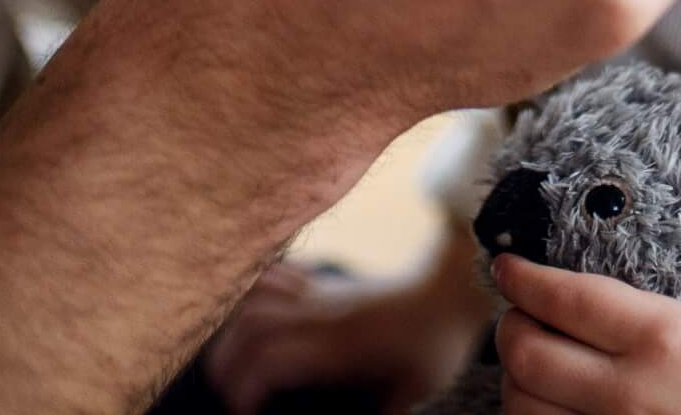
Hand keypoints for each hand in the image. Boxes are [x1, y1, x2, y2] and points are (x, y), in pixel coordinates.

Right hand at [206, 257, 490, 414]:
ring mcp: (321, 294)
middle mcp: (320, 313)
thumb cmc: (437, 343)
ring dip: (233, 331)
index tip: (244, 413)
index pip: (270, 358)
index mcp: (339, 344)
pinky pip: (274, 278)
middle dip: (225, 364)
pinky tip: (253, 322)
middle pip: (249, 326)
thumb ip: (383, 413)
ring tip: (232, 364)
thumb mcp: (415, 391)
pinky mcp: (325, 285)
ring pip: (254, 299)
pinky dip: (252, 298)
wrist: (455, 285)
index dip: (244, 389)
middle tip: (230, 396)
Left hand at [490, 158, 680, 414]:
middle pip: (527, 353)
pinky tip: (548, 399)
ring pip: (524, 404)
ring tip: (533, 351)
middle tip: (521, 306)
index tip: (507, 264)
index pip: (565, 299)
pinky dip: (533, 414)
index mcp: (666, 338)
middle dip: (512, 322)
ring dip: (517, 375)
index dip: (523, 278)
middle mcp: (629, 392)